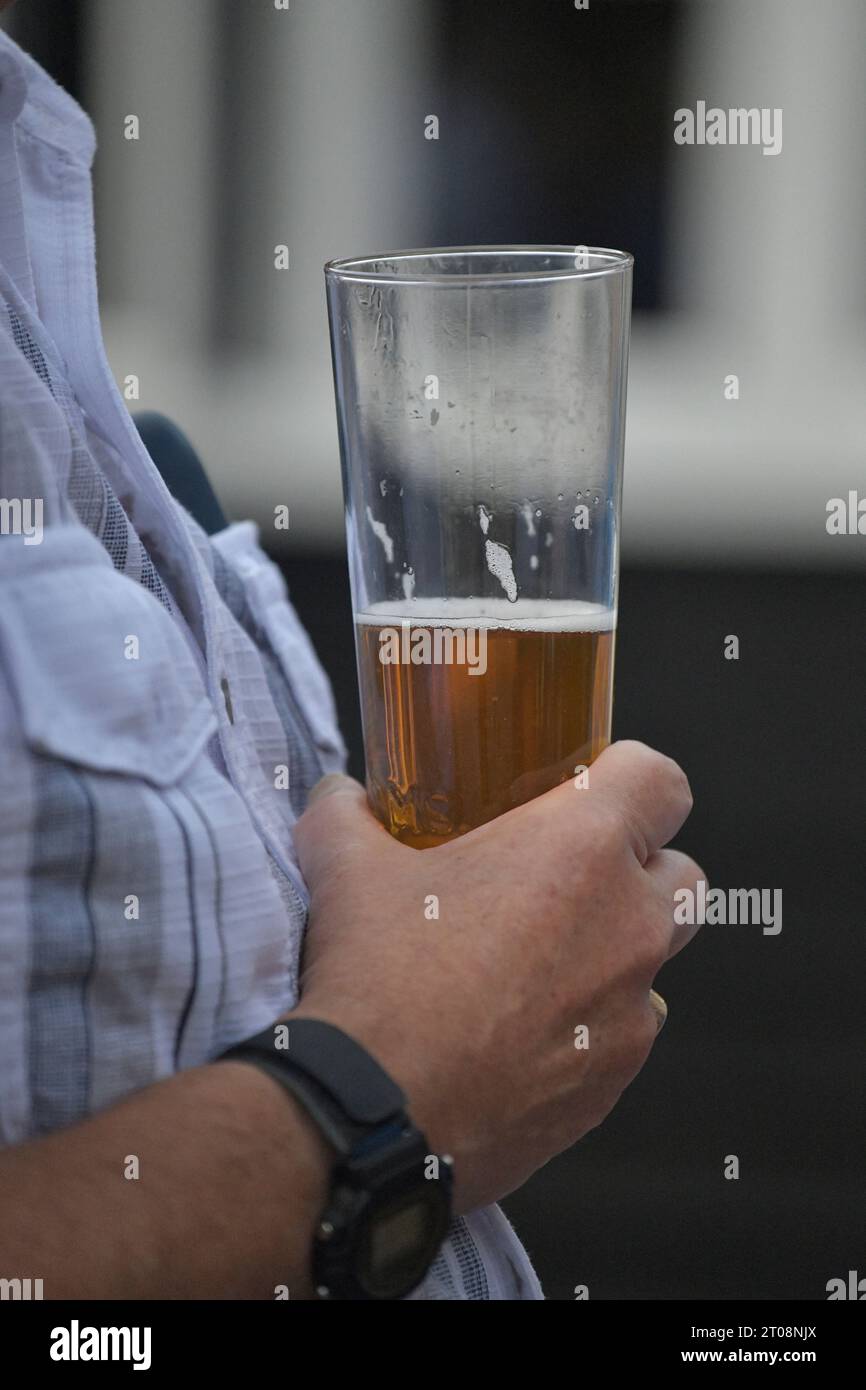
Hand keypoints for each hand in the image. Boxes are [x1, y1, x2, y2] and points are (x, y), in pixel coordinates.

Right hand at [290, 741, 702, 1212]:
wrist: (372, 1112)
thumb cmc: (377, 978)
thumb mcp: (347, 868)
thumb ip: (348, 814)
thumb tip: (340, 796)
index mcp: (581, 850)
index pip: (662, 781)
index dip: (629, 777)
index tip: (590, 789)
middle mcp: (628, 927)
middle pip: (682, 874)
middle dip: (635, 872)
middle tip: (560, 880)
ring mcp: (630, 1013)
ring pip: (653, 964)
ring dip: (609, 956)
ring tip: (530, 967)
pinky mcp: (612, 1084)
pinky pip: (621, 1038)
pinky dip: (585, 1029)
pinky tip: (516, 1037)